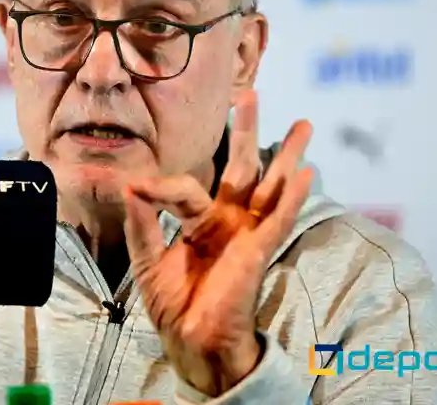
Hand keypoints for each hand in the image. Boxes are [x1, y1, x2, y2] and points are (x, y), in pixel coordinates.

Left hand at [122, 89, 314, 396]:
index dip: (161, 186)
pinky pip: (277, 221)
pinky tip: (306, 173)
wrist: (191, 343)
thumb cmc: (174, 306)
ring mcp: (247, 235)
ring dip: (286, 156)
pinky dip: (291, 198)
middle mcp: (229, 223)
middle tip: (250, 94)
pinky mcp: (258, 253)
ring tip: (304, 125)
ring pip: (270, 186)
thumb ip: (142, 223)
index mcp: (203, 223)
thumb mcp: (148, 260)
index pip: (187, 189)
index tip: (137, 187)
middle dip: (246, 131)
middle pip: (242, 168)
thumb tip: (130, 185)